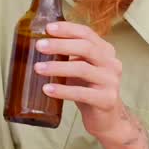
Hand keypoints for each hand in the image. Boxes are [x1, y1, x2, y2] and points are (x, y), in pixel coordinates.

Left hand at [35, 22, 140, 145]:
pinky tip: (47, 89)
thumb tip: (37, 44)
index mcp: (105, 51)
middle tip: (39, 46)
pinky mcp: (107, 100)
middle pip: (86, 47)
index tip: (47, 28)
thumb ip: (68, 55)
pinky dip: (62, 90)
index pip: (87, 33)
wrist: (107, 119)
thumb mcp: (80, 68)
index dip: (68, 29)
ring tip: (38, 68)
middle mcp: (111, 63)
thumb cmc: (88, 89)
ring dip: (57, 67)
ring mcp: (111, 82)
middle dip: (60, 45)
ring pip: (82, 69)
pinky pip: (82, 93)